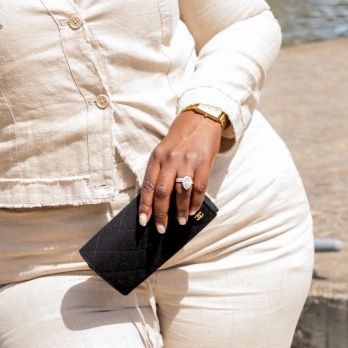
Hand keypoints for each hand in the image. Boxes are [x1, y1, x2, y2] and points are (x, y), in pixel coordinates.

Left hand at [138, 110, 223, 231]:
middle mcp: (170, 160)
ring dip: (180, 211)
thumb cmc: (180, 138)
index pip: (148, 185)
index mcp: (157, 157)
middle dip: (161, 214)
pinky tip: (192, 210)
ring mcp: (187, 162)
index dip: (145, 206)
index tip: (144, 221)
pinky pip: (198, 188)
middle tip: (161, 229)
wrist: (200, 118)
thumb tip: (155, 199)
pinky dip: (195, 203)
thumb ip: (160, 171)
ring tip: (180, 221)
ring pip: (181, 193)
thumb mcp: (164, 150)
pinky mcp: (203, 163)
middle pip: (162, 192)